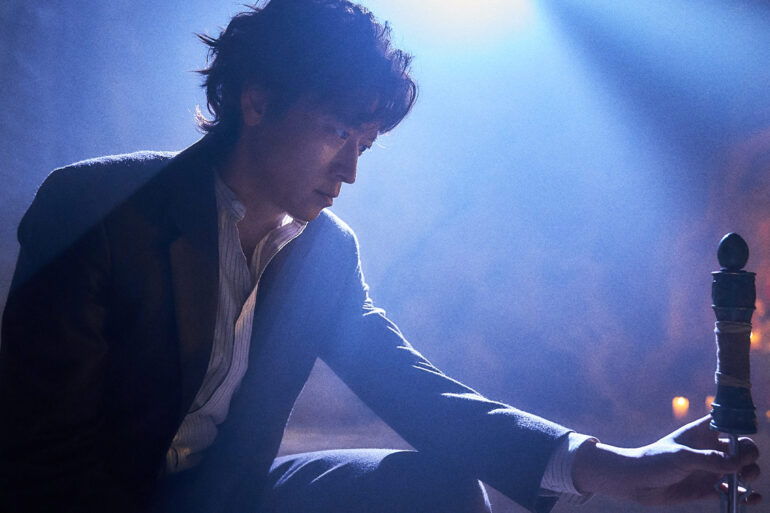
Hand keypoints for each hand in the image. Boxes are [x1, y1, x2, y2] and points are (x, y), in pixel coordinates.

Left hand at [572, 415, 760, 505]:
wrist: (636, 482)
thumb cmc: (654, 461)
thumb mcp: (681, 457)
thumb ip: (709, 459)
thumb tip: (737, 464)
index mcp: (701, 433)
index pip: (727, 422)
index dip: (739, 425)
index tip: (741, 438)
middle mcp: (708, 450)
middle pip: (741, 449)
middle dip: (748, 456)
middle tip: (742, 467)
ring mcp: (709, 470)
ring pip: (740, 471)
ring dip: (749, 476)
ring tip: (745, 481)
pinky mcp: (706, 489)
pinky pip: (731, 492)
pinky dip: (743, 496)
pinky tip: (749, 499)